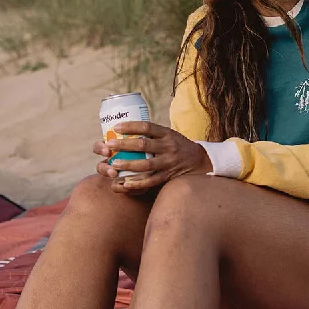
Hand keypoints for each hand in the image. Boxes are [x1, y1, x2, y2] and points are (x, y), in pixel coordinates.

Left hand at [93, 121, 212, 193]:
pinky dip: (138, 183)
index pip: (147, 126)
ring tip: (113, 164)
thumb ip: (152, 134)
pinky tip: (125, 183)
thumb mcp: (169, 134)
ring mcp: (169, 163)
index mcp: (167, 134)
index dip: (130, 126)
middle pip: (143, 145)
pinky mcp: (168, 176)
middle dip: (124, 145)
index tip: (116, 127)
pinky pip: (151, 181)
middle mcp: (168, 147)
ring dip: (128, 165)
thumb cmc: (178, 146)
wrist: (200, 161)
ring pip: (146, 164)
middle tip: (109, 145)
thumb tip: (127, 128)